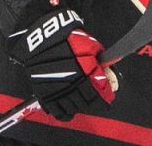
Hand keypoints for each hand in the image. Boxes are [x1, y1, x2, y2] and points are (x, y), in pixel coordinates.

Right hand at [7, 0, 116, 120]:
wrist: (42, 39)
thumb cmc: (67, 39)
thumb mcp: (90, 46)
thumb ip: (101, 60)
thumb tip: (109, 71)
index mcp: (84, 73)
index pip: (98, 95)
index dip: (104, 99)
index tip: (107, 100)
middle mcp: (71, 84)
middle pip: (86, 103)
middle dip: (92, 102)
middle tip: (94, 100)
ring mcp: (57, 90)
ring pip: (72, 108)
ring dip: (79, 107)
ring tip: (82, 102)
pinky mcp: (45, 93)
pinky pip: (56, 110)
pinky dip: (64, 114)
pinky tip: (69, 112)